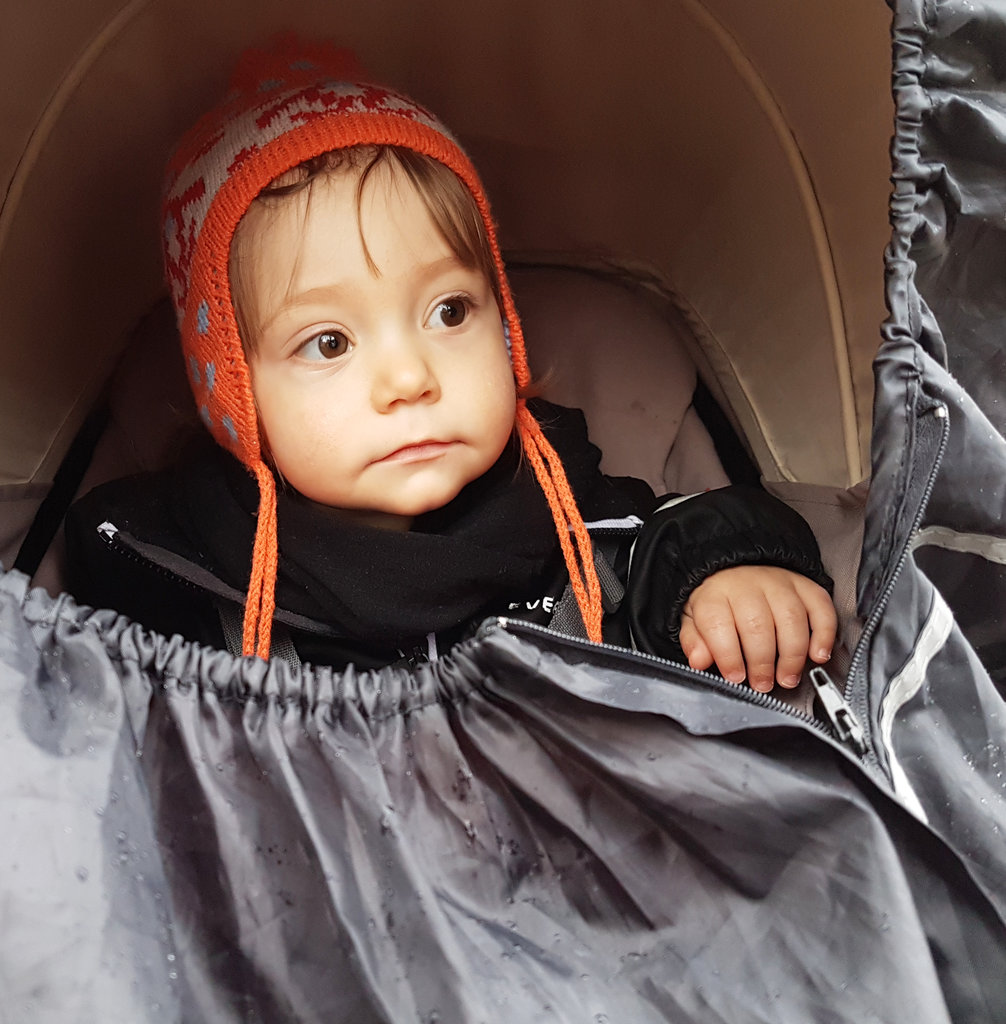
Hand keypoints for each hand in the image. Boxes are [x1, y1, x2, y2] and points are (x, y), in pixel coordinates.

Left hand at [678, 565, 835, 692]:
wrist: (737, 564)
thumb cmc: (718, 598)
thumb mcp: (694, 617)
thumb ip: (695, 640)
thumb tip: (699, 660)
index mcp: (715, 594)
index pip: (719, 624)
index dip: (728, 656)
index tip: (735, 677)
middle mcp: (748, 585)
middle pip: (758, 625)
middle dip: (762, 662)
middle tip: (762, 684)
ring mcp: (779, 583)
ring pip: (791, 619)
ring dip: (792, 655)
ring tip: (787, 677)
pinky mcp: (805, 585)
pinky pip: (820, 608)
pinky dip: (823, 634)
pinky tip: (817, 654)